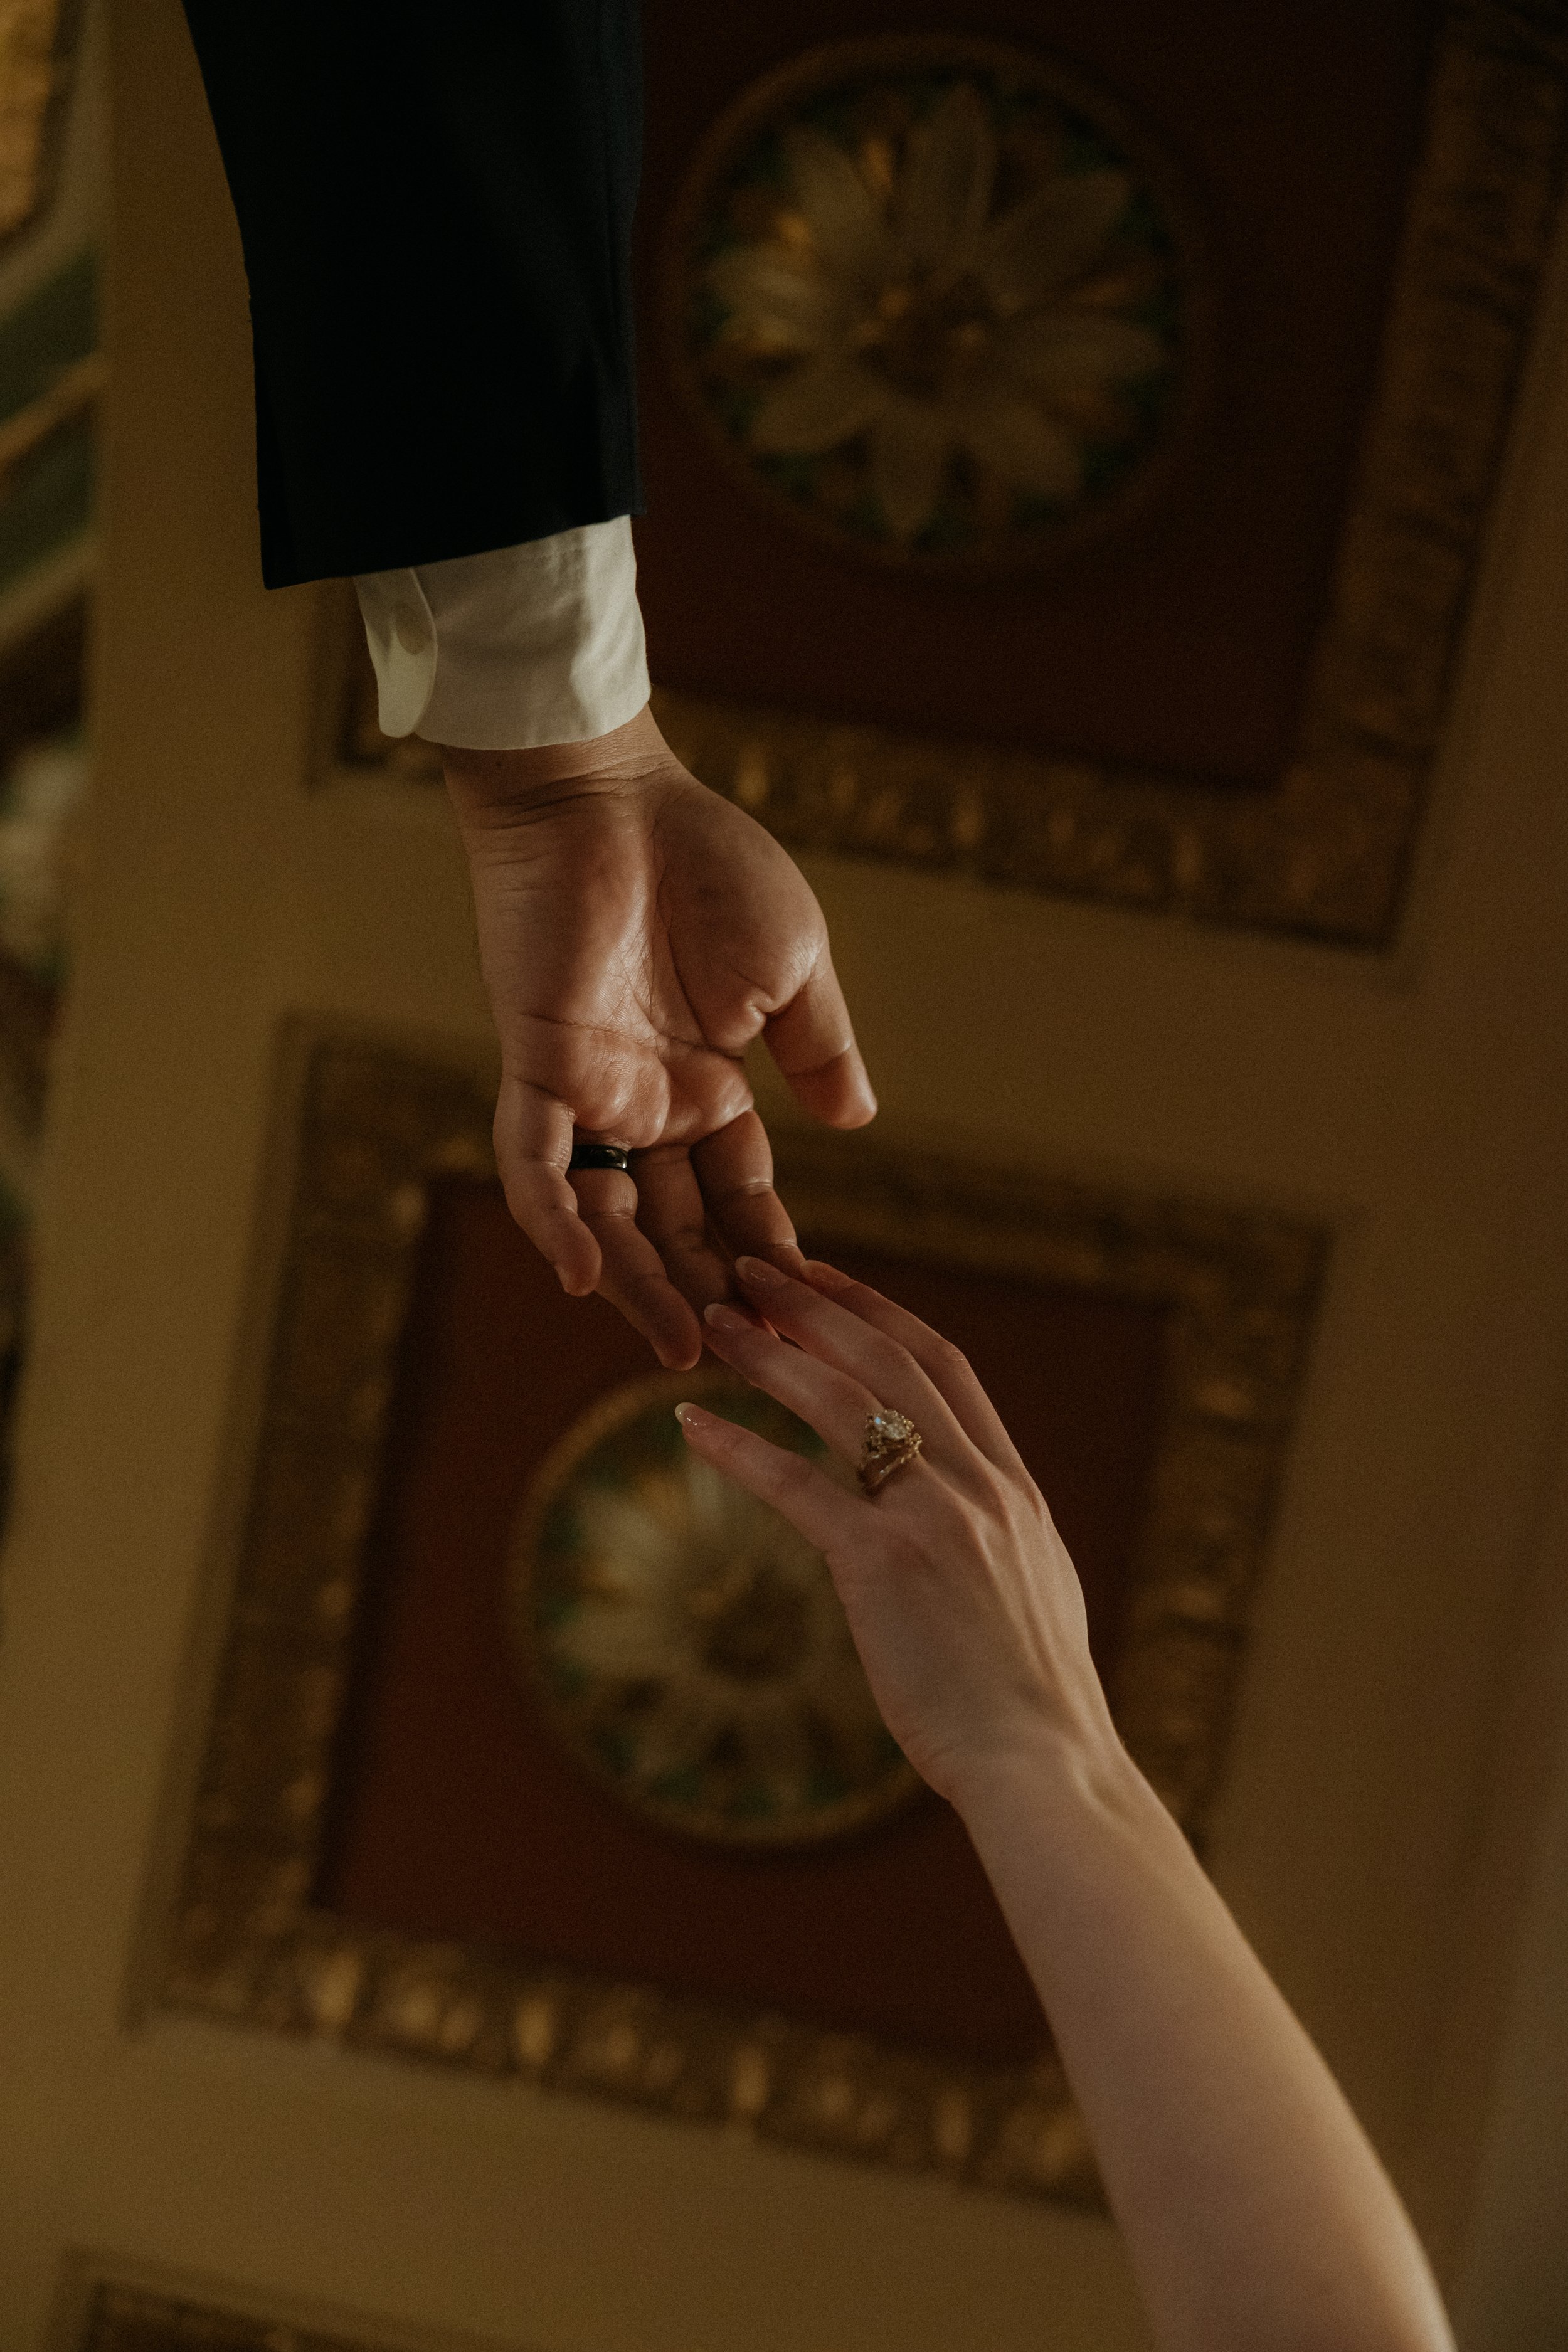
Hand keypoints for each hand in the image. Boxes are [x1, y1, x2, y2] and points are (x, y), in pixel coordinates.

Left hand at [442, 709, 874, 1370]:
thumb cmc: (710, 865)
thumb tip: (859, 1124)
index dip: (768, 1251)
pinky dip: (553, 1220)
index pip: (739, 1194)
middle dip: (708, 1292)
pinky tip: (581, 1277)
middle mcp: (646, 1104)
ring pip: (604, 1217)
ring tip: (679, 1346)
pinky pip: (534, 1164)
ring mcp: (589, 1092)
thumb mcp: (792, 968)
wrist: (617, 798)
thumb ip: (818, 1048)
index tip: (807, 1311)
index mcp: (708, 1086)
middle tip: (743, 1357)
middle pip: (674, 1226)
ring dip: (638, 1284)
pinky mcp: (537, 1066)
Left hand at [679, 1254, 1122, 1807]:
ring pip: (843, 1403)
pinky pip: (797, 1486)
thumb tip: (972, 1520)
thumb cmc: (1031, 1701)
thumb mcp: (1036, 1591)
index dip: (879, 1312)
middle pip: (889, 1361)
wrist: (1043, 1762)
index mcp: (1012, 1487)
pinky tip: (692, 1425)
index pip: (945, 1364)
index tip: (828, 1278)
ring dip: (771, 1354)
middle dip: (816, 1306)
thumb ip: (999, 1538)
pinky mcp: (882, 1566)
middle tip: (753, 1269)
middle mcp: (978, 1485)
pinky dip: (740, 1448)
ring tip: (713, 1322)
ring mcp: (935, 1519)